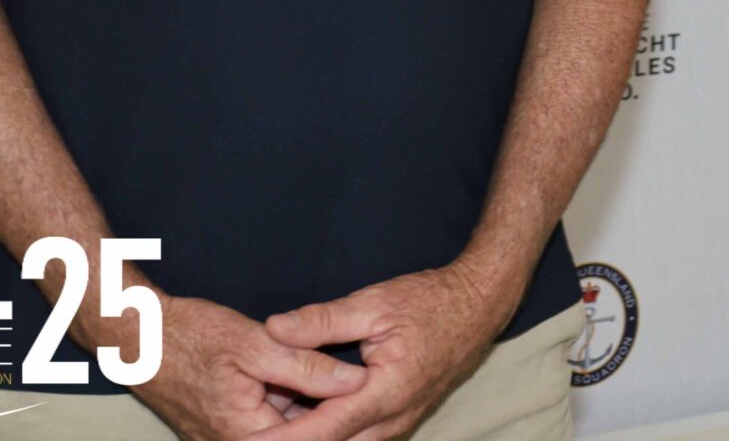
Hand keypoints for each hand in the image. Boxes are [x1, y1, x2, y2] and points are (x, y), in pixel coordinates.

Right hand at [124, 294, 367, 440]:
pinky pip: (263, 423)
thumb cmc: (190, 335)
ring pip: (282, 428)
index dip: (344, 419)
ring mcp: (223, 439)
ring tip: (340, 381)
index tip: (375, 398)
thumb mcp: (255, 343)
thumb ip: (306, 367)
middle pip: (297, 435)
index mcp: (244, 433)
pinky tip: (302, 380)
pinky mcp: (219, 428)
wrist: (137, 335)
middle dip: (327, 414)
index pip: (310, 436)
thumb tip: (356, 382)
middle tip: (364, 385)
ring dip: (307, 409)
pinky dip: (285, 404)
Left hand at [258, 261, 515, 440]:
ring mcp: (400, 424)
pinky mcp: (401, 419)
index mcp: (385, 393)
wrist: (479, 306)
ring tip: (274, 425)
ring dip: (314, 436)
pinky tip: (307, 419)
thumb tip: (274, 328)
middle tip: (252, 432)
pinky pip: (360, 437)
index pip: (322, 430)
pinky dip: (332, 433)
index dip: (283, 440)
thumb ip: (323, 320)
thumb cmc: (430, 301)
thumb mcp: (374, 303)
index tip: (249, 438)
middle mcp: (393, 419)